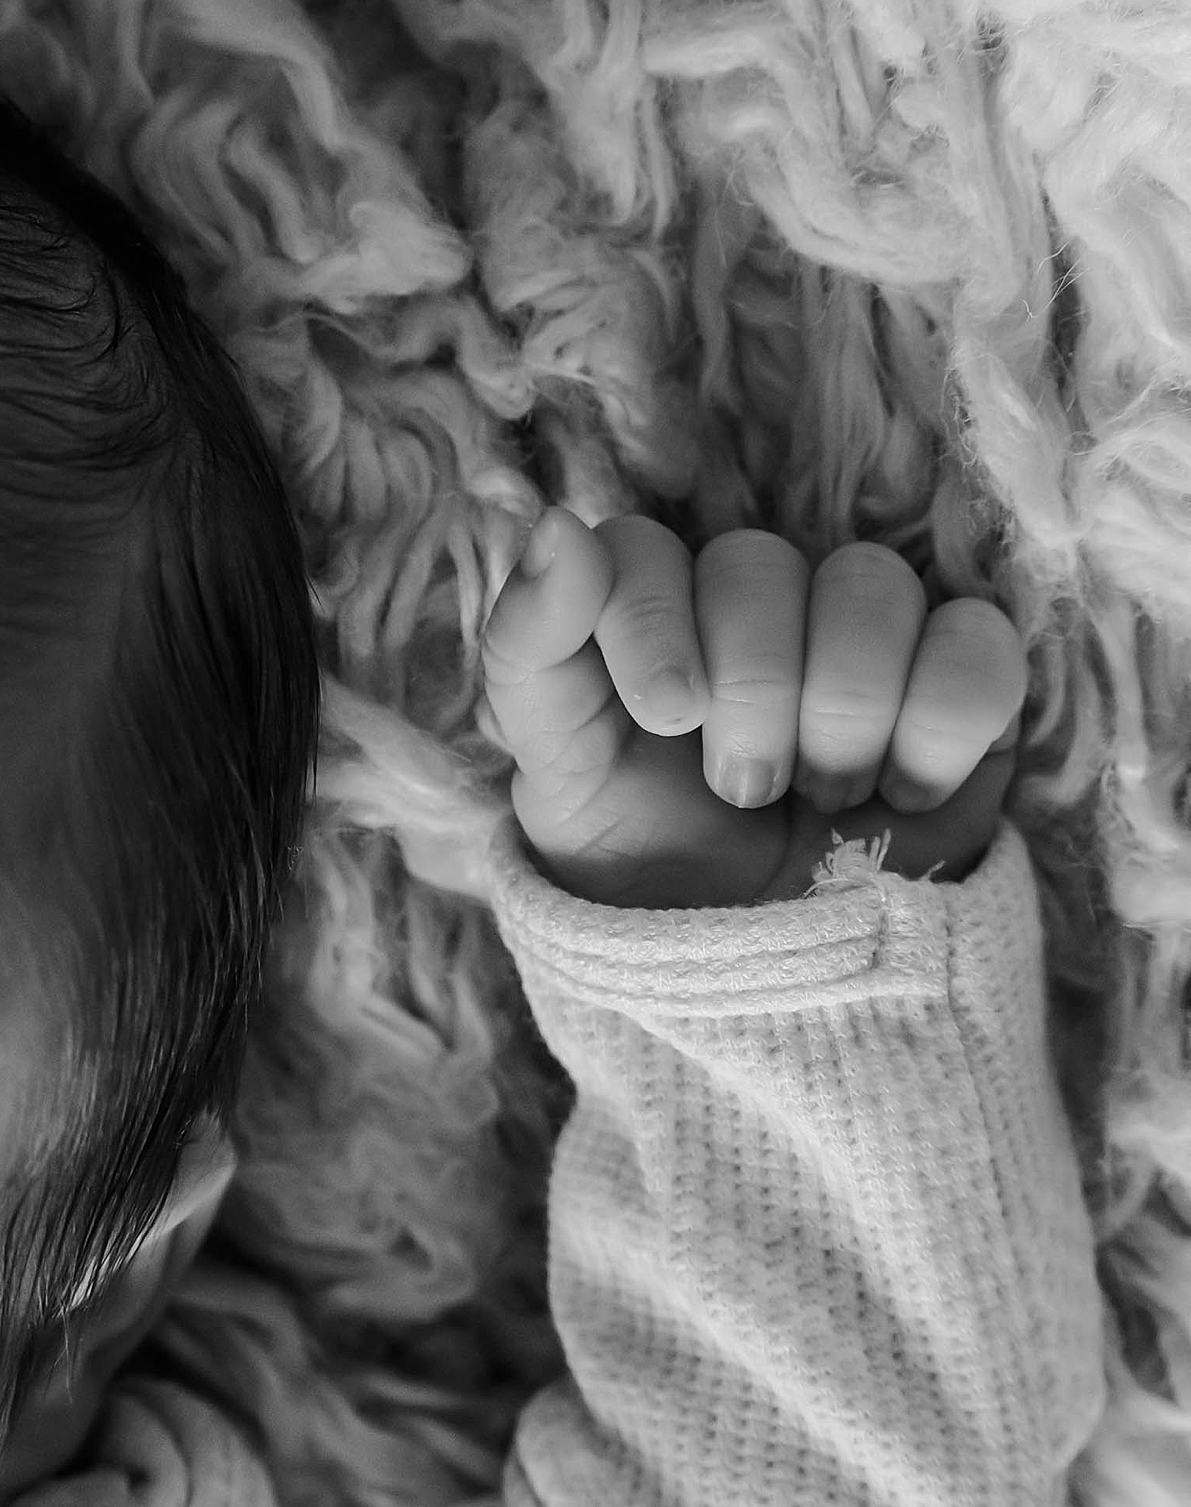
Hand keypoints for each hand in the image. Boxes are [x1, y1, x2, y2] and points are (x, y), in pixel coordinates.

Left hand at [478, 509, 1026, 907]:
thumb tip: (557, 526)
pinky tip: (903, 794)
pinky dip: (936, 730)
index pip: (640, 548)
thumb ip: (530, 652)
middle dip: (750, 694)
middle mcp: (753, 603)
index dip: (651, 620)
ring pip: (872, 586)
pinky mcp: (963, 679)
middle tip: (741, 788)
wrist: (765, 980)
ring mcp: (864, 633)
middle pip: (758, 564)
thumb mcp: (556, 779)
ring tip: (819, 797)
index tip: (667, 714)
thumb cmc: (648, 866)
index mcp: (646, 611)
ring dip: (841, 714)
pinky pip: (977, 644)